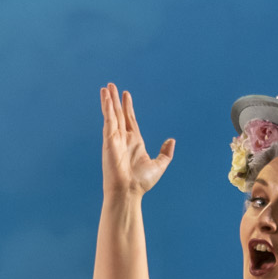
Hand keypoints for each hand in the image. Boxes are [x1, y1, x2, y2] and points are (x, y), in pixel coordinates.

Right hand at [100, 83, 173, 202]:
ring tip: (106, 87)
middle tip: (111, 86)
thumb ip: (165, 153)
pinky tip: (106, 97)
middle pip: (119, 114)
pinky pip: (109, 120)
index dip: (128, 107)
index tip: (126, 95)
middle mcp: (123, 138)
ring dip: (109, 101)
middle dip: (115, 100)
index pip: (130, 120)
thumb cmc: (141, 183)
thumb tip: (171, 140)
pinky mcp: (109, 140)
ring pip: (112, 115)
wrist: (128, 191)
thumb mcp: (159, 165)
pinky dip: (107, 108)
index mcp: (134, 142)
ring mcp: (115, 138)